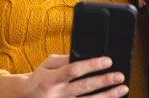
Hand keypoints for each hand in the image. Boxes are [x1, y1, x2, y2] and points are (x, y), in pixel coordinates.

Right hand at [0, 54, 127, 97]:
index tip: (107, 61)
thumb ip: (65, 59)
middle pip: (83, 87)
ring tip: (122, 89)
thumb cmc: (40, 77)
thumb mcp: (48, 64)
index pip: (73, 70)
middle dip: (104, 82)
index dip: (91, 65)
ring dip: (107, 96)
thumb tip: (86, 55)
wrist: (26, 97)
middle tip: (119, 76)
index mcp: (50, 78)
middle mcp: (56, 94)